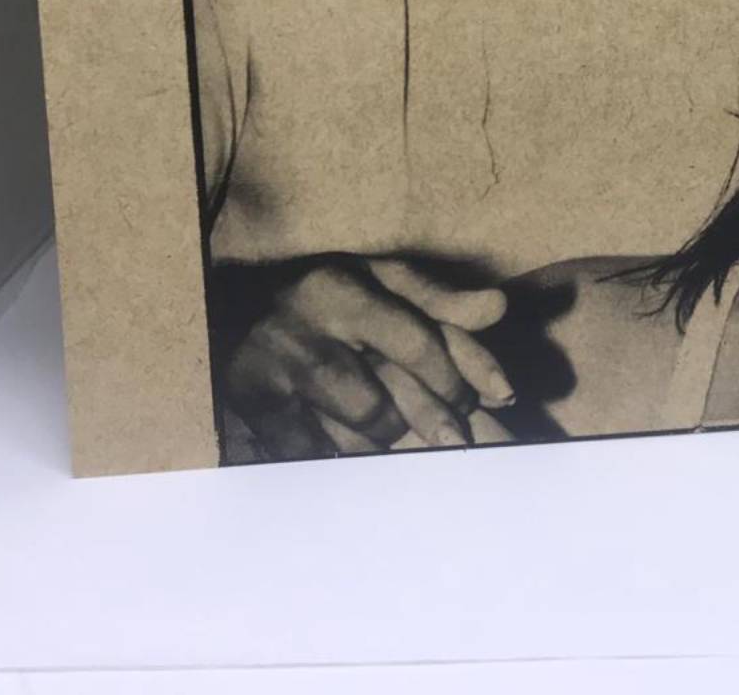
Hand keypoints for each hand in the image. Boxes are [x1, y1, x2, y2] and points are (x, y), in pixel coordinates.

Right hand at [219, 256, 513, 459]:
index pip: (414, 343)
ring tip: (393, 426)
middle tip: (459, 439)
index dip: (456, 377)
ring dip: (384, 440)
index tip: (487, 397)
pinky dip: (340, 457)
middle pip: (382, 404)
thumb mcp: (384, 281)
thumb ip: (441, 301)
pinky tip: (353, 448)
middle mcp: (304, 332)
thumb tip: (500, 308)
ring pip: (352, 435)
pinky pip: (311, 456)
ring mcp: (273, 376)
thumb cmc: (332, 294)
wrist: (239, 307)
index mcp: (342, 290)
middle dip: (431, 424)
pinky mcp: (254, 411)